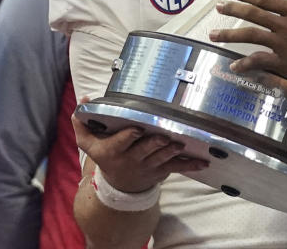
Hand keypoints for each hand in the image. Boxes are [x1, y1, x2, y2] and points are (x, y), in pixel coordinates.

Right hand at [72, 97, 207, 192]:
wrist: (119, 185)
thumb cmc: (106, 155)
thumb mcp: (89, 143)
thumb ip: (83, 122)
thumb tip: (84, 100)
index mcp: (113, 150)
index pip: (120, 143)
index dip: (128, 137)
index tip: (136, 129)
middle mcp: (131, 159)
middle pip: (144, 150)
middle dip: (154, 144)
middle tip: (165, 137)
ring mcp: (148, 166)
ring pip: (162, 158)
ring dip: (172, 152)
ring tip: (181, 145)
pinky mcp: (162, 170)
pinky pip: (177, 167)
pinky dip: (191, 165)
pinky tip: (203, 161)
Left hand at [210, 0, 286, 90]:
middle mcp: (286, 26)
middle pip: (253, 15)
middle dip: (233, 10)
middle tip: (219, 8)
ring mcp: (283, 45)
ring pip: (251, 36)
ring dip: (229, 35)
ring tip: (213, 34)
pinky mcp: (285, 63)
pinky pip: (260, 62)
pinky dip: (245, 65)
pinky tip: (234, 66)